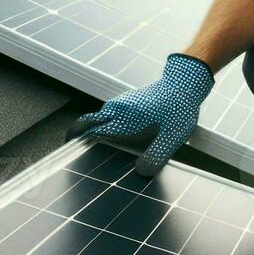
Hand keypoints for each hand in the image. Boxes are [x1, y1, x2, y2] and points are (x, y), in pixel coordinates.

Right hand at [66, 53, 214, 177]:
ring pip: (98, 116)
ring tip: (91, 146)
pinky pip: (108, 113)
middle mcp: (118, 108)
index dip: (75, 140)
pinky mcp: (128, 101)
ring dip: (90, 128)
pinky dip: (102, 123)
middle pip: (87, 121)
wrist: (186, 81)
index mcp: (124, 118)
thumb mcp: (172, 137)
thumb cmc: (180, 108)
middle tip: (71, 148)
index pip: (90, 130)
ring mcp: (122, 103)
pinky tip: (112, 135)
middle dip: (76, 134)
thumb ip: (157, 156)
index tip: (67, 152)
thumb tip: (140, 173)